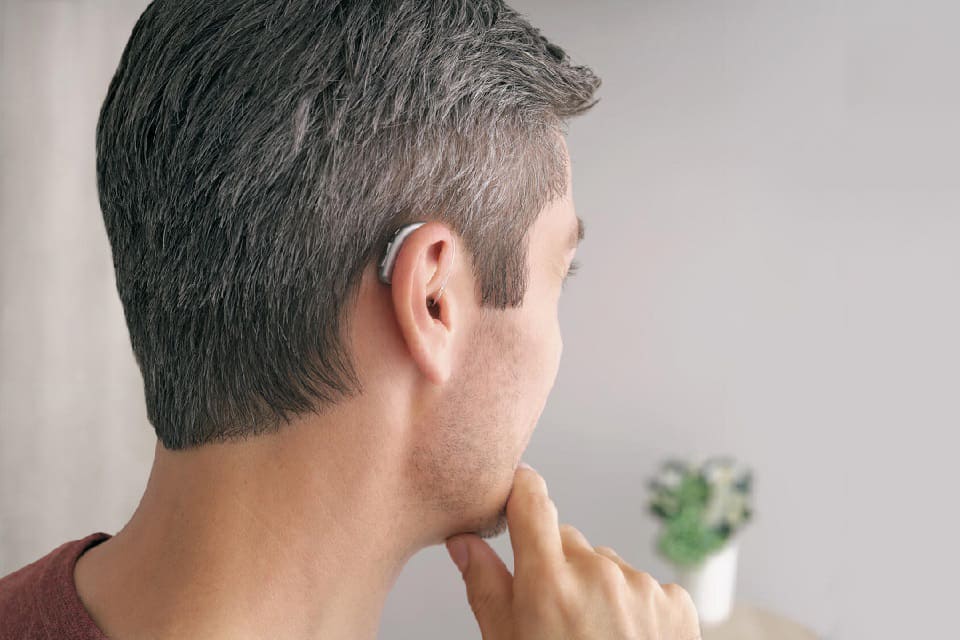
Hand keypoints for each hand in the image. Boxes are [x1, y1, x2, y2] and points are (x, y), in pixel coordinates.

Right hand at [444, 463, 701, 638]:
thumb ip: (486, 587)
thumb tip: (464, 542)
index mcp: (549, 582)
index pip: (531, 499)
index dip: (519, 490)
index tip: (514, 493)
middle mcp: (598, 573)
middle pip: (567, 539)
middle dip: (555, 563)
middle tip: (552, 614)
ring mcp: (642, 586)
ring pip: (605, 564)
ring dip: (595, 586)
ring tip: (592, 637)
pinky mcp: (676, 601)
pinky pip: (642, 585)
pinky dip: (632, 605)